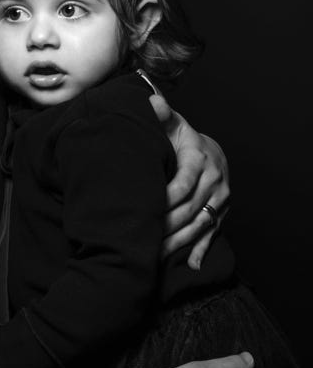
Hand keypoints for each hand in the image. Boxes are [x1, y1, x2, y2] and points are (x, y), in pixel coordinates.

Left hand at [150, 94, 229, 269]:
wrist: (211, 152)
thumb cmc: (183, 138)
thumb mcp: (174, 124)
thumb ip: (162, 115)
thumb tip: (152, 102)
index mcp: (199, 158)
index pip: (185, 179)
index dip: (168, 194)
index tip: (150, 206)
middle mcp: (213, 180)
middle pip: (190, 207)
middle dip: (169, 224)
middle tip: (146, 237)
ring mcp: (219, 199)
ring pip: (200, 224)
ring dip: (179, 241)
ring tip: (157, 254)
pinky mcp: (221, 213)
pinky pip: (212, 234)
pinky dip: (202, 250)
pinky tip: (192, 266)